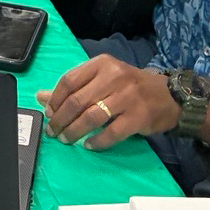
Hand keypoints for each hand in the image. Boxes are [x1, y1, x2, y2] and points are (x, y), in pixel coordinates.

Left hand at [35, 54, 180, 150]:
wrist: (169, 97)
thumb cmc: (130, 87)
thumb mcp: (102, 79)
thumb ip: (73, 87)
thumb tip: (40, 97)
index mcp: (102, 64)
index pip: (69, 80)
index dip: (54, 99)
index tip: (48, 113)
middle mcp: (114, 77)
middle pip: (77, 101)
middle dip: (60, 119)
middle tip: (53, 131)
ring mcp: (127, 97)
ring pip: (91, 117)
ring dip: (74, 131)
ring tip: (66, 139)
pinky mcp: (138, 117)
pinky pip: (111, 133)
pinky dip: (96, 142)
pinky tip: (88, 145)